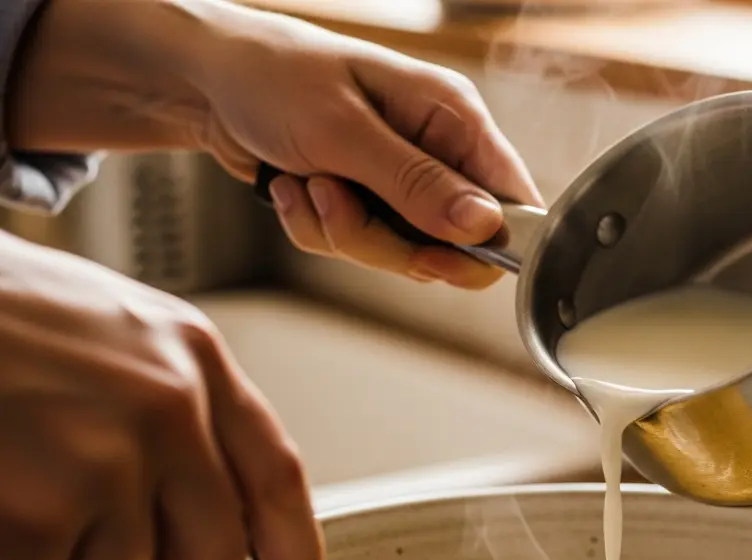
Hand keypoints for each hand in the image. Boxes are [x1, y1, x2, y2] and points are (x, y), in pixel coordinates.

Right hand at [0, 232, 321, 559]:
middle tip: (97, 512)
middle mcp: (169, 406)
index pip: (277, 476)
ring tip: (26, 468)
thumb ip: (187, 412)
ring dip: (74, 547)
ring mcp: (107, 456)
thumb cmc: (5, 316)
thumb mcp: (123, 333)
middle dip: (164, 556)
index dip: (294, 553)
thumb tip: (233, 517)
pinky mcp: (43, 505)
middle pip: (215, 549)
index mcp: (195, 357)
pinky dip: (15, 551)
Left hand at [8, 0, 540, 287]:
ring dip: (343, 232)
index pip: (511, 200)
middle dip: (386, 238)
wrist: (203, 80)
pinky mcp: (368, 202)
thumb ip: (417, 184)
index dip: (484, 242)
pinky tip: (293, 187)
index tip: (434, 254)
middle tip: (338, 200)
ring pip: (401, 253)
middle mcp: (436, 152)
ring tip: (307, 182)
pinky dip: (318, 230)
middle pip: (452, 243)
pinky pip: (360, 248)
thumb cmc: (272, 76)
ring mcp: (401, 182)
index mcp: (453, 117)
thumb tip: (484, 227)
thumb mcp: (344, 131)